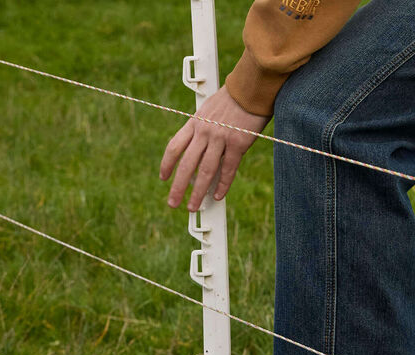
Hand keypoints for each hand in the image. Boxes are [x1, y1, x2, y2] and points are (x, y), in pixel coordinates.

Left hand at [160, 84, 269, 210]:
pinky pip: (228, 169)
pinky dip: (222, 185)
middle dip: (177, 187)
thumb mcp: (210, 110)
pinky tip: (217, 196)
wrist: (251, 87)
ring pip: (204, 171)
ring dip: (198, 192)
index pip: (174, 147)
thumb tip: (202, 150)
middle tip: (173, 202)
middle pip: (186, 165)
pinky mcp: (237, 144)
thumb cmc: (233, 99)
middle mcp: (204, 132)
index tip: (163, 178)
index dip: (167, 165)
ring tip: (193, 206)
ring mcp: (220, 138)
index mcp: (195, 123)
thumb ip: (204, 129)